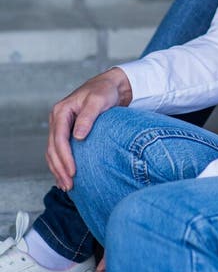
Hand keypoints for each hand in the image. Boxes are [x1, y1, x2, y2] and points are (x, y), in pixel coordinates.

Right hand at [46, 68, 131, 191]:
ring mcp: (61, 126)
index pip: (59, 138)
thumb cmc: (104, 91)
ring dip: (58, 170)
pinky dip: (61, 164)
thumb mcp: (98, 101)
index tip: (72, 172)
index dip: (64, 157)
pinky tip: (66, 176)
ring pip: (53, 152)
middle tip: (69, 185)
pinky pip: (60, 151)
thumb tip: (78, 136)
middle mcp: (57, 119)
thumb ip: (88, 117)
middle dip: (59, 168)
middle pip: (53, 148)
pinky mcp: (67, 132)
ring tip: (67, 186)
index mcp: (61, 111)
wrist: (110, 86)